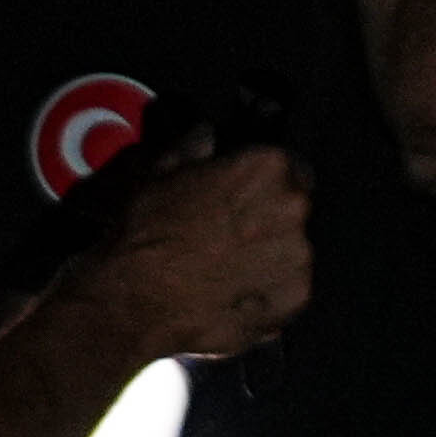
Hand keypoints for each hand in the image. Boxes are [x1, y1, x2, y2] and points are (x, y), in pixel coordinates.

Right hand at [66, 136, 310, 361]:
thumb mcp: (159, 175)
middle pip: (293, 206)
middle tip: (229, 232)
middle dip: (268, 216)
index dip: (263, 181)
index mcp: (267, 166)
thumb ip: (192, 148)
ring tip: (225, 267)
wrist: (137, 300)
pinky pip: (287, 287)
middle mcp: (292, 207)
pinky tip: (231, 292)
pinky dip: (267, 290)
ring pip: (292, 248)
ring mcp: (297, 255)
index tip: (246, 192)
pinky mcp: (293, 298)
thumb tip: (204, 136)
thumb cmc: (147, 236)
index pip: (286, 163)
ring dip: (269, 254)